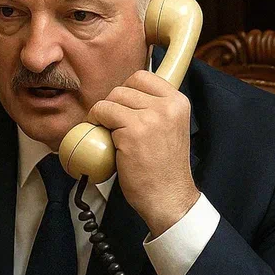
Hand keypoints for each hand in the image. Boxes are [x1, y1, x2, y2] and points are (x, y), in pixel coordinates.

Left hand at [86, 69, 199, 235]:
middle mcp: (167, 106)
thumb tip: (129, 94)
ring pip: (111, 99)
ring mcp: (150, 117)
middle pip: (124, 88)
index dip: (126, 91)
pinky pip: (102, 113)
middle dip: (113, 105)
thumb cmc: (165, 169)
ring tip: (109, 133)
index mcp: (178, 102)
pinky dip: (97, 124)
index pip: (142, 76)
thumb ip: (157, 109)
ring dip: (104, 114)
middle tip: (113, 125)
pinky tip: (105, 139)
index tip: (122, 107)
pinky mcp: (132, 131)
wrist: (168, 197)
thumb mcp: (171, 128)